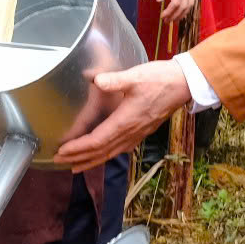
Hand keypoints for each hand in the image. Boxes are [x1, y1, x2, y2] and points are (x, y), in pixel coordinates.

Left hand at [48, 58, 191, 170]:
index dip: (78, 148)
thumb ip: (114, 79)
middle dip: (79, 158)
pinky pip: (120, 149)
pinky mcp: (142, 132)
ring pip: (110, 154)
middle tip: (60, 162)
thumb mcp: (136, 76)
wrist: (185, 84)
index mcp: (125, 122)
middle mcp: (130, 133)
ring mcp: (137, 134)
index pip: (96, 141)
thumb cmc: (160, 79)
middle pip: (101, 152)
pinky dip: (106, 155)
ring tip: (76, 167)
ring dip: (91, 161)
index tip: (62, 151)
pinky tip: (101, 155)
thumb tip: (95, 79)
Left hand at [149, 0, 196, 22]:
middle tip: (167, 21)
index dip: (170, 11)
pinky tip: (184, 9)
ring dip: (183, 12)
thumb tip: (159, 1)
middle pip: (185, 5)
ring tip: (175, 19)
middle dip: (176, 15)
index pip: (176, 2)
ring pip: (191, 2)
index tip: (163, 16)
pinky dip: (189, 5)